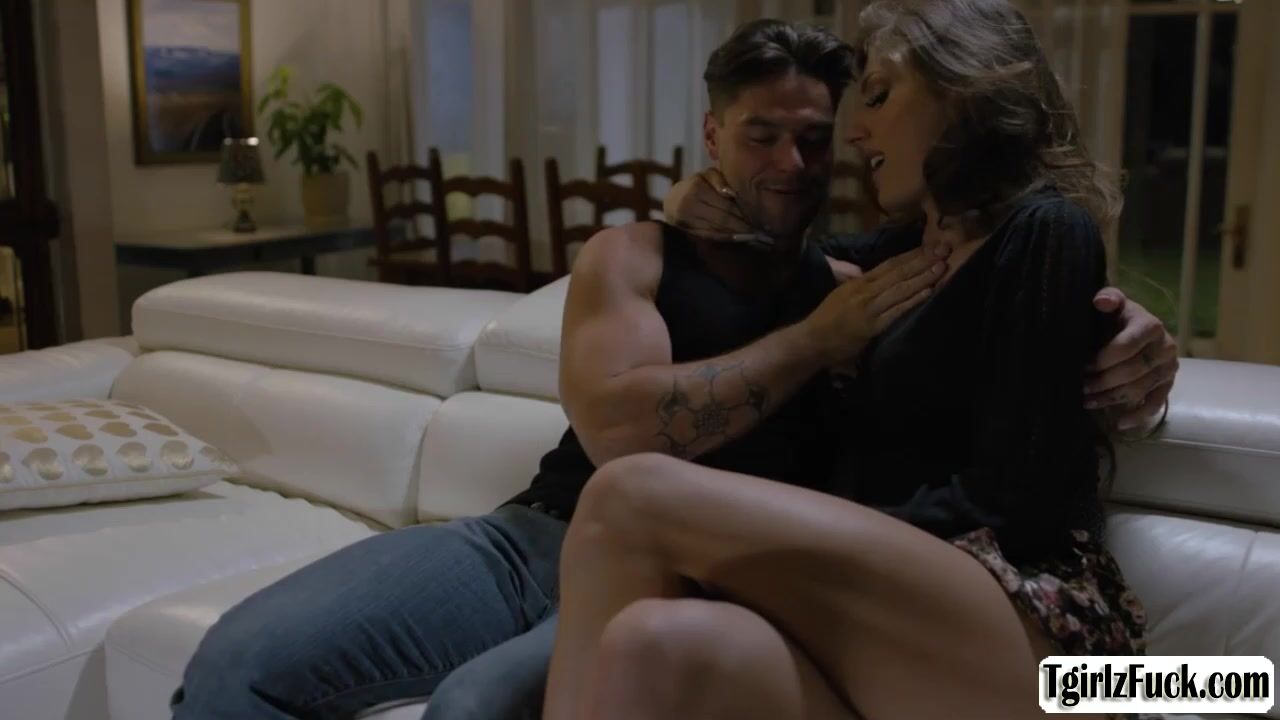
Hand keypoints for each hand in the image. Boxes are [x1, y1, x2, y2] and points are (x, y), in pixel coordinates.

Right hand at [663, 168, 755, 240]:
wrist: (673, 200)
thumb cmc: (696, 184)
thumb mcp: (707, 175)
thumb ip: (720, 181)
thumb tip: (732, 194)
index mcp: (697, 188)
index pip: (725, 204)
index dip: (742, 213)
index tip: (758, 217)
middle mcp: (689, 204)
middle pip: (722, 218)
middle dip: (742, 225)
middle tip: (759, 230)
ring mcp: (687, 219)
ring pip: (716, 229)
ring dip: (736, 234)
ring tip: (752, 235)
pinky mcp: (687, 230)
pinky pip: (709, 236)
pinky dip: (724, 238)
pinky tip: (737, 239)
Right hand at [803, 246, 948, 365]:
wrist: (813, 340)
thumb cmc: (827, 318)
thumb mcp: (842, 293)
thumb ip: (860, 284)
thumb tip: (875, 275)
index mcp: (860, 282)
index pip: (890, 264)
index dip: (911, 254)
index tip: (930, 246)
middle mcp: (866, 291)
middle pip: (899, 272)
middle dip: (923, 260)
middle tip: (944, 249)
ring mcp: (871, 308)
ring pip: (901, 289)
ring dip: (923, 277)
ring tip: (942, 266)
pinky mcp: (873, 326)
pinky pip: (897, 310)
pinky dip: (913, 300)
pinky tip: (929, 291)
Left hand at [1084, 287, 1178, 433]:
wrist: (1134, 328)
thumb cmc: (1118, 317)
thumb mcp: (1113, 304)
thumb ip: (1108, 298)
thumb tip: (1101, 301)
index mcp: (1151, 326)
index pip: (1125, 347)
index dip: (1102, 360)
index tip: (1082, 367)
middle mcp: (1166, 347)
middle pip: (1132, 371)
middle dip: (1103, 382)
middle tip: (1080, 387)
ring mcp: (1169, 368)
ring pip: (1140, 389)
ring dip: (1111, 399)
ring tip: (1087, 401)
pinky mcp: (1169, 385)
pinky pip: (1156, 404)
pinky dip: (1138, 416)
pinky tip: (1119, 424)